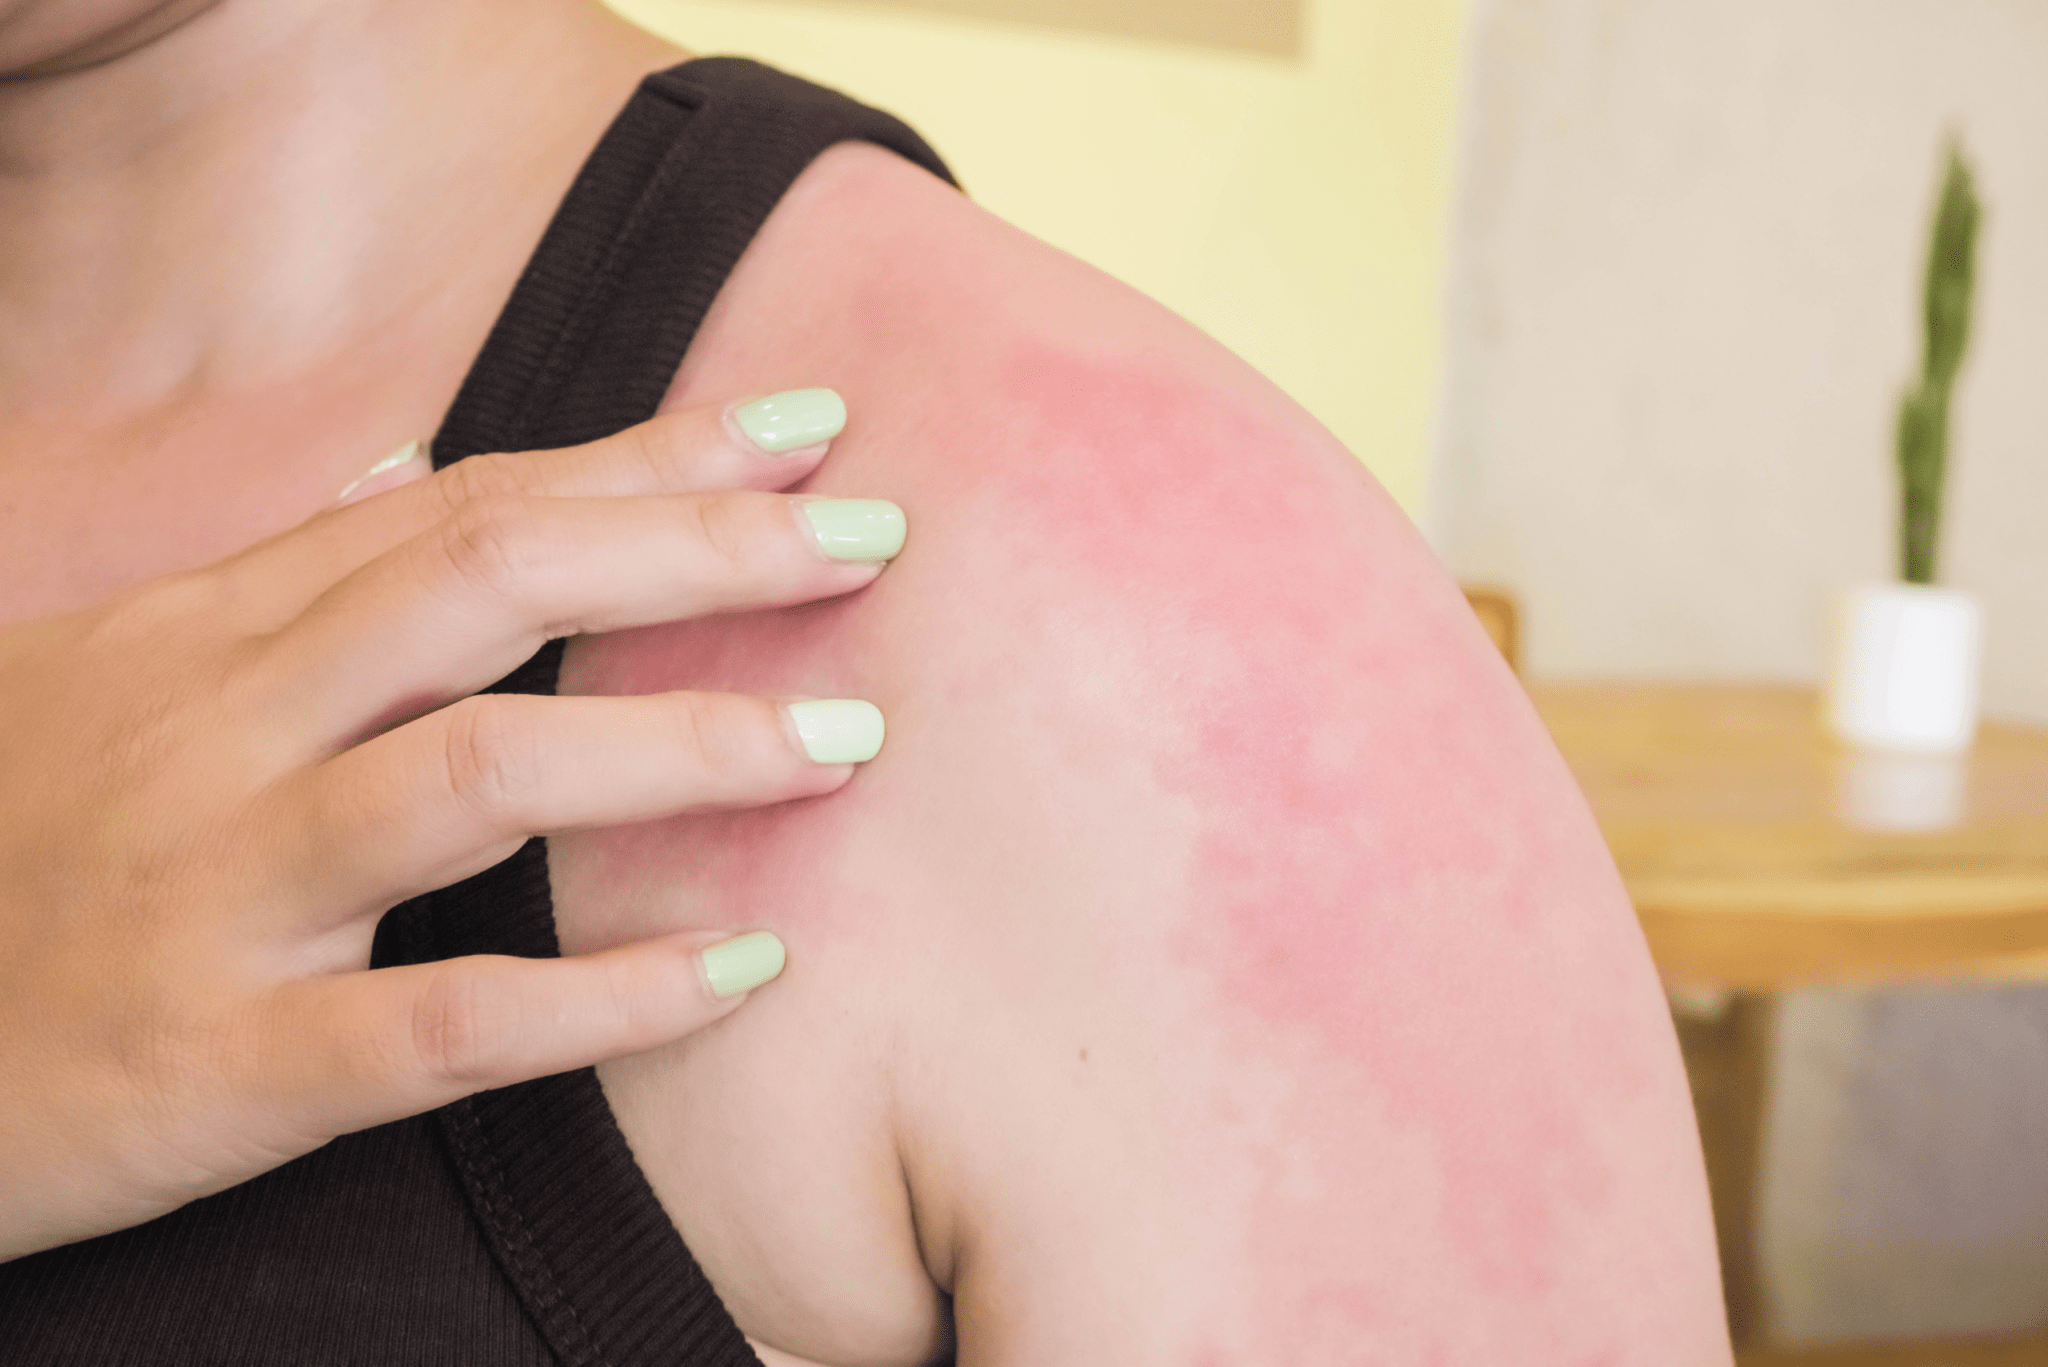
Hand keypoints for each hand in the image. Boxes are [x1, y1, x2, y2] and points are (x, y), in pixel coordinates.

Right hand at [0, 390, 899, 1259]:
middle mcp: (224, 731)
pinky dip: (604, 996)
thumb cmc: (9, 848)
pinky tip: (741, 972)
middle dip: (697, 550)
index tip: (805, 425)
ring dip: (682, 748)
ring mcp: (222, 892)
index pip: (469, 506)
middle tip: (873, 540)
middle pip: (490, 588)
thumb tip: (414, 452)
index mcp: (214, 632)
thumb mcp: (114, 671)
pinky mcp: (221, 1062)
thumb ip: (282, 574)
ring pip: (480, 777)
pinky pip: (442, 1023)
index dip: (648, 457)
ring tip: (845, 739)